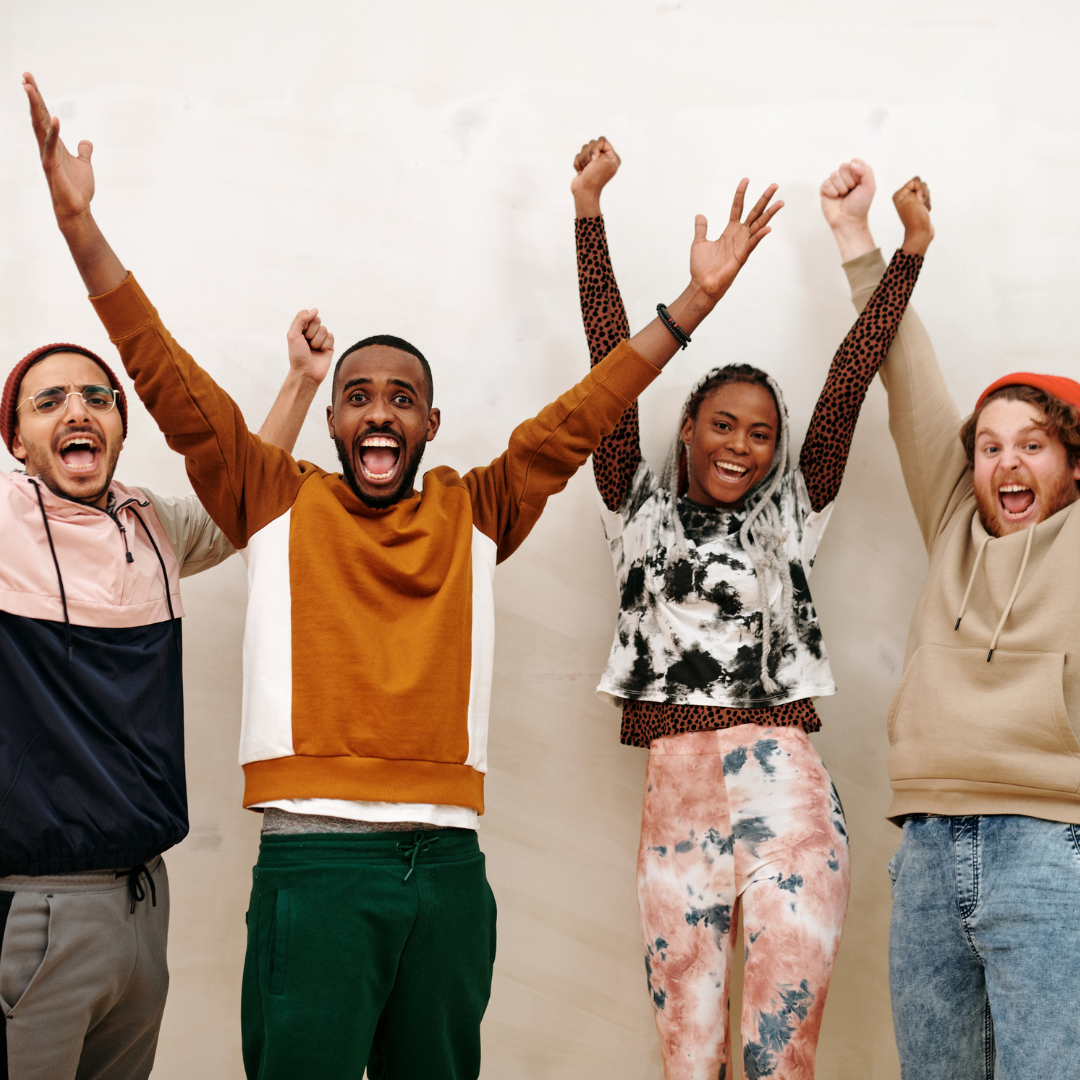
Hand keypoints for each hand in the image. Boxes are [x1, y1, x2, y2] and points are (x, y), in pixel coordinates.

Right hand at [23, 72, 94, 223]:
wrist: (77, 208)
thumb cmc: (78, 188)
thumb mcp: (85, 164)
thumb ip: (84, 151)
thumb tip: (86, 141)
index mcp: (54, 143)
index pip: (43, 116)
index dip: (38, 98)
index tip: (29, 79)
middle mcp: (47, 146)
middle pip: (37, 116)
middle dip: (32, 96)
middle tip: (25, 75)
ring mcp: (47, 155)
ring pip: (39, 127)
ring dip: (35, 107)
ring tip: (30, 88)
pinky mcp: (52, 166)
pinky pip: (51, 146)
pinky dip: (54, 132)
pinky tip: (54, 118)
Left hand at [287, 309, 333, 385]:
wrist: (307, 372)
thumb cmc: (298, 355)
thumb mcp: (293, 334)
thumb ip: (301, 318)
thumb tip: (314, 310)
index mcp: (301, 328)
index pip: (308, 315)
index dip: (305, 325)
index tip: (301, 335)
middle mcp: (311, 331)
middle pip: (317, 320)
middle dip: (311, 333)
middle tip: (307, 343)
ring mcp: (321, 338)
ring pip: (324, 330)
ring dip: (318, 341)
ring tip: (314, 349)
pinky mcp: (330, 345)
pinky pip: (331, 337)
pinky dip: (325, 345)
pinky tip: (321, 352)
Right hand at [571, 137, 619, 216]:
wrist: (584, 191)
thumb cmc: (595, 177)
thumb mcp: (605, 160)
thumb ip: (601, 146)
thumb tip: (593, 150)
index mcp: (612, 157)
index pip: (602, 140)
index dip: (596, 147)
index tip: (595, 159)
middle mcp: (604, 158)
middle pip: (592, 143)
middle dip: (588, 154)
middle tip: (590, 165)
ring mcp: (594, 161)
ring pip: (584, 149)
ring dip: (583, 160)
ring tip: (586, 170)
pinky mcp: (584, 165)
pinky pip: (578, 156)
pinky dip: (578, 164)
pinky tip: (581, 172)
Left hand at [689, 180, 782, 300]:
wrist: (702, 285)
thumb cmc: (701, 268)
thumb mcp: (699, 243)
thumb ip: (701, 229)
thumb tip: (700, 215)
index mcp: (729, 231)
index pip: (737, 208)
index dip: (741, 194)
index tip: (745, 180)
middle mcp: (739, 235)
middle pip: (754, 213)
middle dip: (764, 199)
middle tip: (775, 185)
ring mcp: (742, 245)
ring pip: (758, 225)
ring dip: (769, 214)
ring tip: (780, 202)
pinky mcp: (742, 256)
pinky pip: (753, 243)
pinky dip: (760, 235)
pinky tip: (768, 227)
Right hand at [820, 159, 875, 229]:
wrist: (849, 221)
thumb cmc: (859, 206)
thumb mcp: (869, 187)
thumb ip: (866, 172)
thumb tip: (853, 163)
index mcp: (856, 173)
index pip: (854, 162)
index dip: (857, 174)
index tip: (859, 184)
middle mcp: (845, 176)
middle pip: (843, 166)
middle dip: (849, 181)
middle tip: (851, 191)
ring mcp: (834, 182)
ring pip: (834, 175)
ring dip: (841, 188)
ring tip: (843, 195)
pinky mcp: (824, 189)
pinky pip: (826, 184)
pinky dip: (832, 192)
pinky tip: (835, 198)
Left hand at [893, 177, 932, 255]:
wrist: (920, 233)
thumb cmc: (915, 217)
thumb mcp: (912, 198)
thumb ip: (915, 185)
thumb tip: (920, 183)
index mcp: (899, 194)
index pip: (916, 180)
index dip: (920, 188)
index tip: (918, 200)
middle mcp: (905, 197)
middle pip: (922, 185)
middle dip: (924, 194)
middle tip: (920, 205)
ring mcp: (912, 202)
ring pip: (926, 192)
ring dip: (927, 200)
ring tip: (923, 209)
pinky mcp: (919, 206)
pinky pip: (928, 199)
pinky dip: (928, 205)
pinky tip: (925, 212)